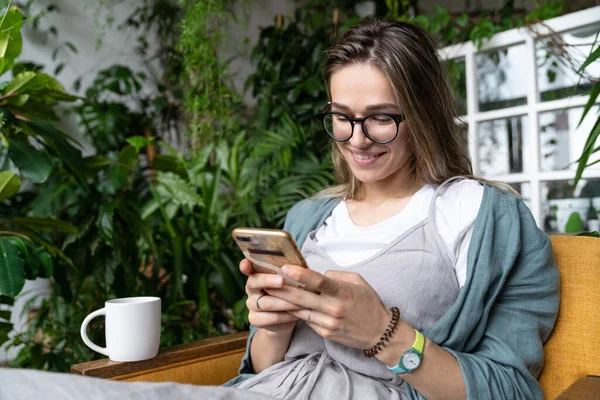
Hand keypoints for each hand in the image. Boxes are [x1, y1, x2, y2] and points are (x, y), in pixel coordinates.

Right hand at [240, 259, 302, 333]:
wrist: (288, 315)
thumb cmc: (291, 290)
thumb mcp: (292, 278)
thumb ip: (290, 270)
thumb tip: (295, 267)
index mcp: (257, 272)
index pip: (247, 266)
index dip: (245, 265)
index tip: (245, 264)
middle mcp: (251, 287)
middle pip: (255, 282)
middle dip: (269, 281)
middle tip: (282, 280)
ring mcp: (251, 303)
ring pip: (267, 303)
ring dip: (285, 302)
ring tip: (300, 301)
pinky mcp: (254, 319)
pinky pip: (272, 317)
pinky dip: (286, 316)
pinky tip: (296, 314)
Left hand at [265, 264, 390, 349]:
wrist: (380, 333)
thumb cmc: (369, 303)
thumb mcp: (358, 282)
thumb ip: (336, 276)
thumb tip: (318, 275)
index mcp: (343, 292)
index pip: (318, 282)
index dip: (300, 274)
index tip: (285, 267)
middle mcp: (334, 309)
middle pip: (301, 297)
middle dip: (281, 288)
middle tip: (265, 279)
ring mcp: (328, 323)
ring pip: (299, 310)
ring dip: (282, 301)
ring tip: (268, 292)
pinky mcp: (325, 333)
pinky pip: (306, 320)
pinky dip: (294, 312)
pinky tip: (283, 305)